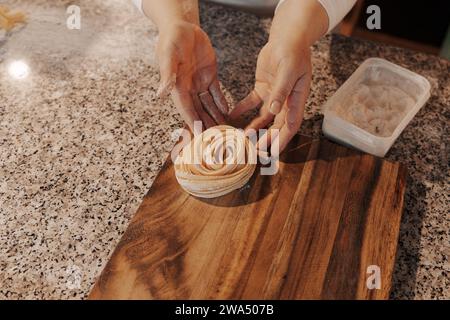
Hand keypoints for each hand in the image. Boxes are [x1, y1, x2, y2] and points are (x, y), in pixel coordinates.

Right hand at [156, 21, 228, 130]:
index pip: (186, 108)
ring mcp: (199, 83)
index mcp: (177, 86)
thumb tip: (161, 94)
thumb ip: (167, 74)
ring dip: (215, 116)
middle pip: (198, 110)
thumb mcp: (168, 55)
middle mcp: (188, 88)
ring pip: (208, 104)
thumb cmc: (171, 39)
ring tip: (223, 128)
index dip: (192, 121)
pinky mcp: (210, 76)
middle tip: (216, 137)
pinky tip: (227, 111)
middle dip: (206, 123)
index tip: (199, 135)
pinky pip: (216, 92)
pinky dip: (221, 102)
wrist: (183, 26)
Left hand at [229, 39, 311, 154]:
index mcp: (296, 100)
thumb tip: (274, 110)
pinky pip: (251, 103)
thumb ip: (281, 91)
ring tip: (243, 137)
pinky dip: (242, 110)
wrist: (286, 38)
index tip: (274, 151)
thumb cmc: (293, 53)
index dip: (283, 139)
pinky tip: (232, 117)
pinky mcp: (262, 89)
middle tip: (254, 150)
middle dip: (266, 139)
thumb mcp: (288, 71)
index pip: (291, 125)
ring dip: (254, 127)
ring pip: (263, 117)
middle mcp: (286, 101)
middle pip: (276, 125)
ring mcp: (273, 96)